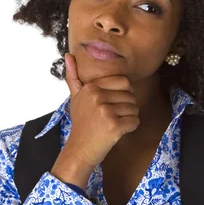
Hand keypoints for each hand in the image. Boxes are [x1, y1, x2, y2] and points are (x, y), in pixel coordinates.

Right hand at [62, 52, 139, 168]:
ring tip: (115, 123)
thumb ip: (73, 76)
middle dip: (128, 105)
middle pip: (131, 94)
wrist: (79, 150)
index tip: (113, 103)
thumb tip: (69, 55)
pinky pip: (135, 121)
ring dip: (129, 117)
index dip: (123, 93)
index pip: (123, 81)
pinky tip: (119, 131)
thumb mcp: (75, 98)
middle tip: (115, 115)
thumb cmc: (81, 123)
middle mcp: (97, 97)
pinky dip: (131, 127)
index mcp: (91, 87)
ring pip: (134, 108)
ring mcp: (105, 111)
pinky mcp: (114, 126)